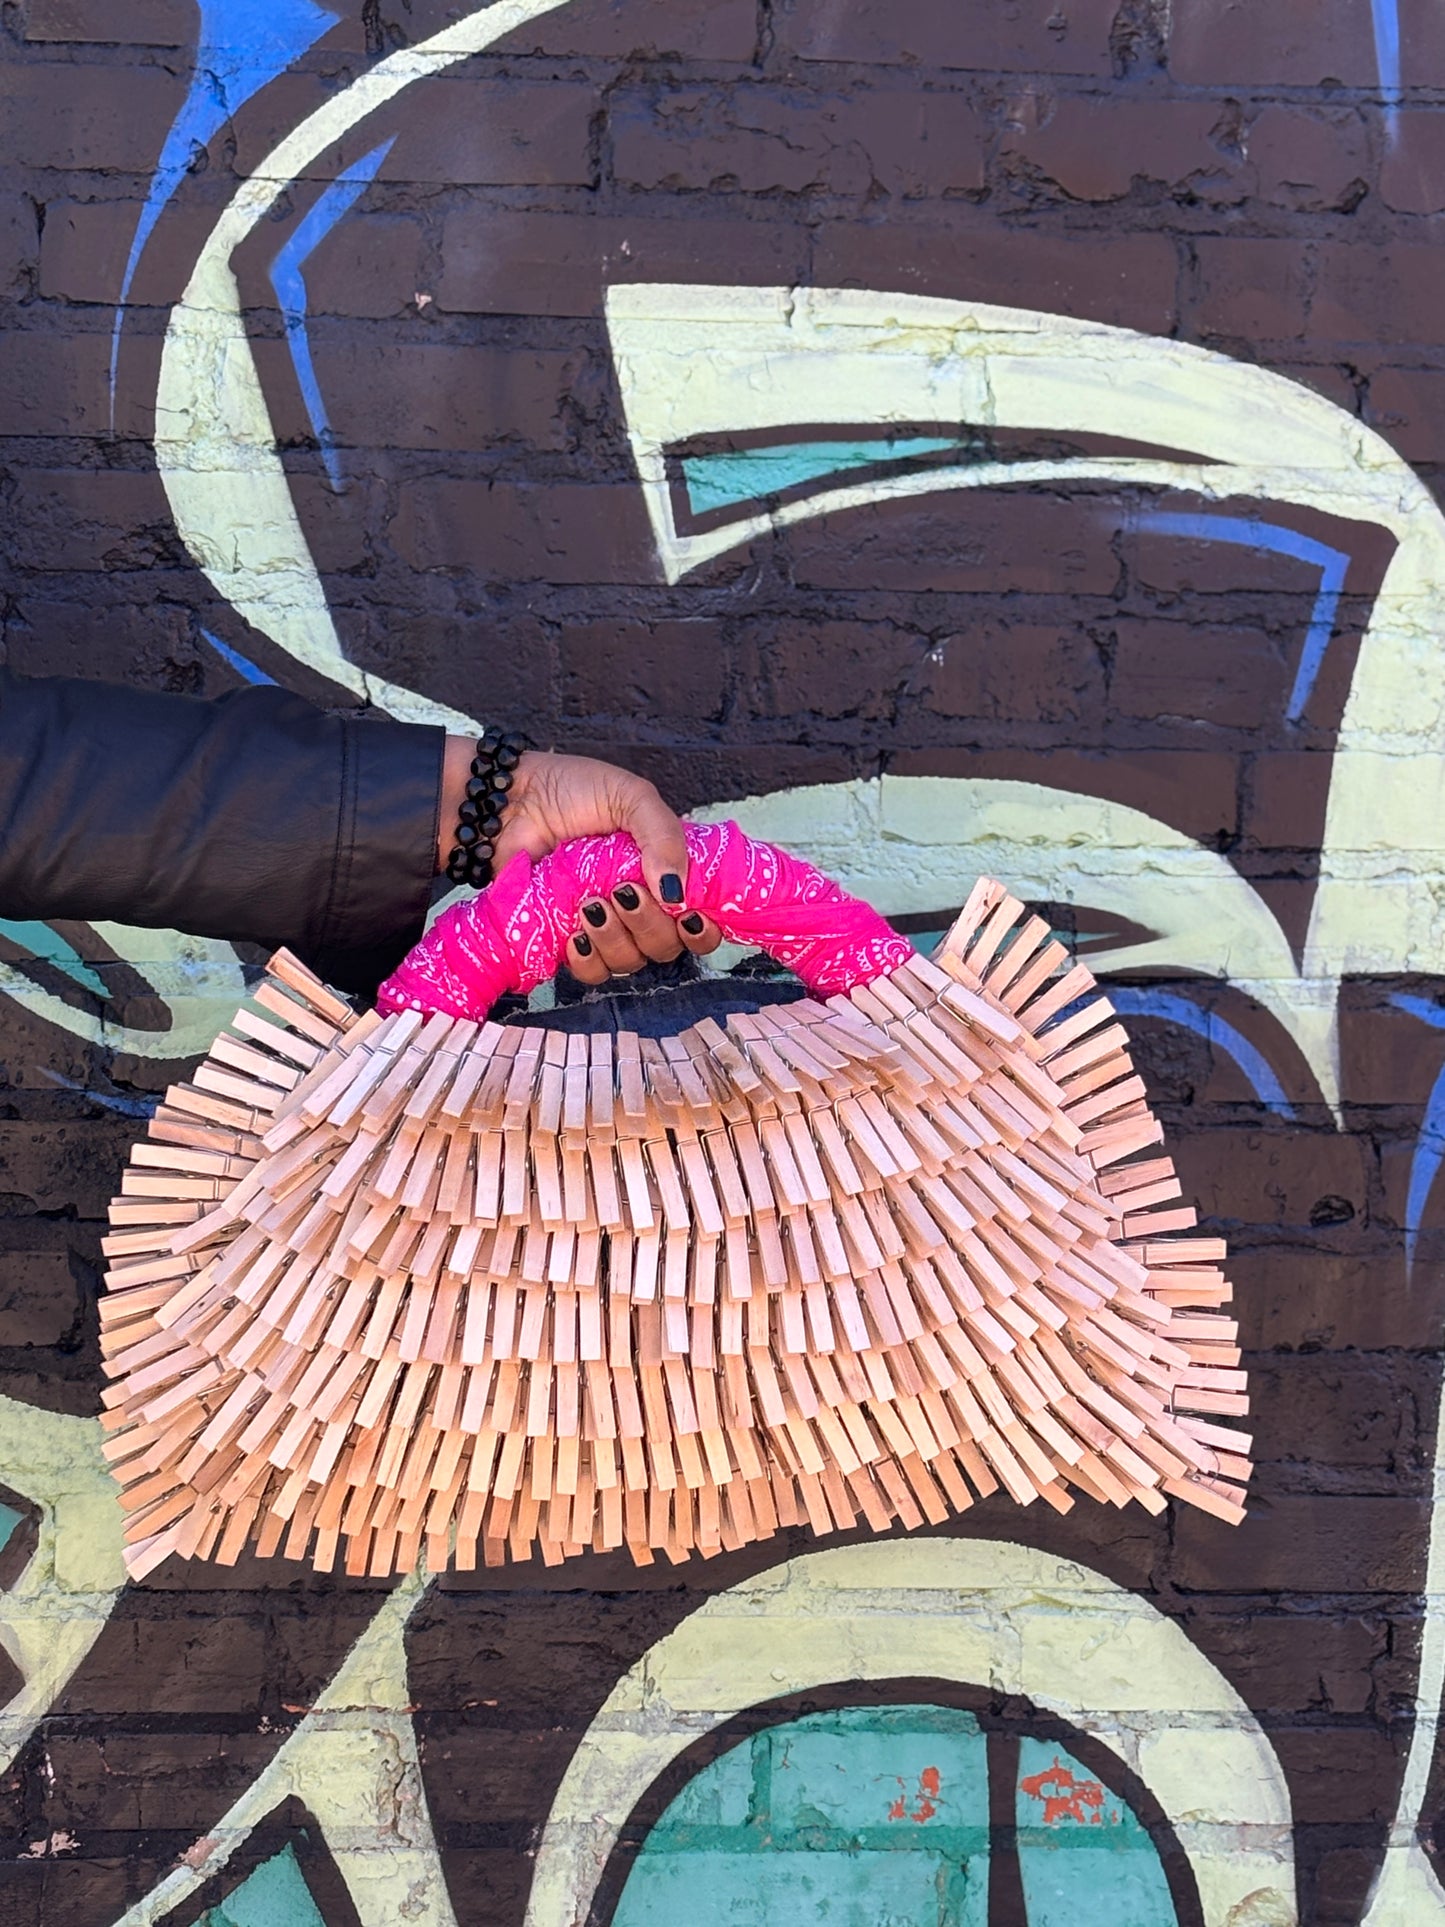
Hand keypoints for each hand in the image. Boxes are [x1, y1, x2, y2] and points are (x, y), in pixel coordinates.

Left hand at [437, 743, 721, 979]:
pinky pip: (590, 972)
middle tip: (624, 891)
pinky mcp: (566, 940)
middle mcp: (641, 906)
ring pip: (630, 962)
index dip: (703, 931)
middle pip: (667, 947)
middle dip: (651, 926)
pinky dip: (588, 959)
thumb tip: (677, 893)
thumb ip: (665, 836)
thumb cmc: (571, 790)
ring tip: (592, 903)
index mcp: (665, 873)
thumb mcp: (630, 797)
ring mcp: (605, 926)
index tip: (689, 916)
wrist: (508, 801)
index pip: (701, 922)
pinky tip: (576, 933)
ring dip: (617, 939)